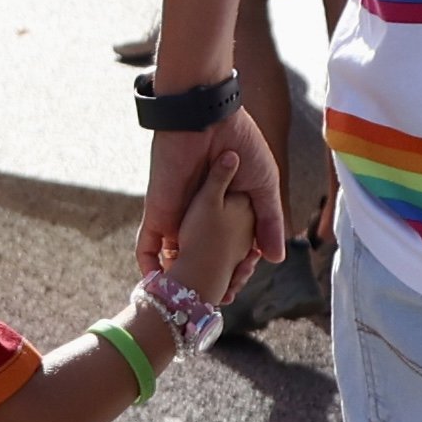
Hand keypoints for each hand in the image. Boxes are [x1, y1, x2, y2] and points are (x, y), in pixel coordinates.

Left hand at [138, 109, 284, 284]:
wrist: (208, 119)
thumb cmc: (240, 144)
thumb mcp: (264, 186)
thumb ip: (269, 221)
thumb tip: (275, 259)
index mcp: (228, 210)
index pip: (231, 249)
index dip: (237, 269)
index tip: (242, 283)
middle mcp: (202, 216)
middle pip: (204, 258)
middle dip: (209, 282)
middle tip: (220, 301)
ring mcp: (179, 216)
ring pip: (175, 258)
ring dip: (180, 281)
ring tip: (190, 303)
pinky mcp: (159, 211)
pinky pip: (146, 244)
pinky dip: (148, 266)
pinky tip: (155, 286)